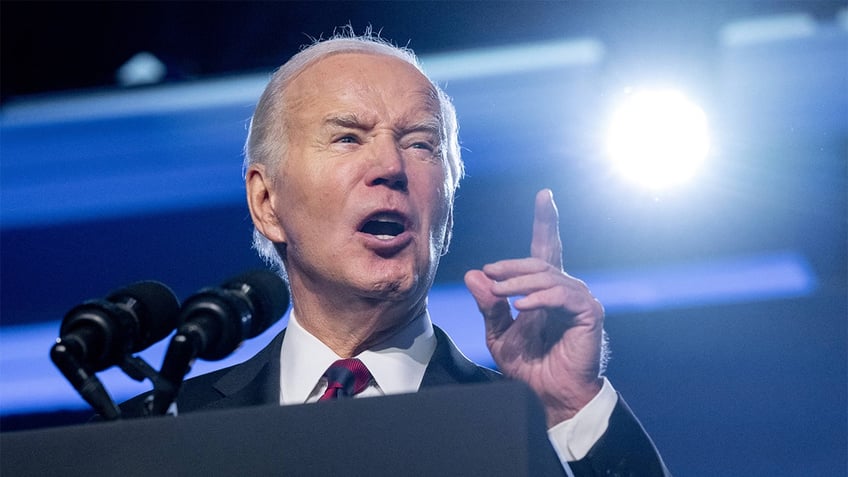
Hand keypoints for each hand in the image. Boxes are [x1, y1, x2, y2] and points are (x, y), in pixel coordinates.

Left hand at [465, 189, 605, 426]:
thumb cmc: (529, 367)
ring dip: (519, 282)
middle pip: (539, 261)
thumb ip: (489, 305)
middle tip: (490, 275)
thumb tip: (473, 274)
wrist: (548, 396)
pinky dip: (540, 298)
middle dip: (512, 266)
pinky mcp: (589, 314)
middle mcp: (565, 289)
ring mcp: (580, 300)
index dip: (545, 221)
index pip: (545, 248)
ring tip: (501, 294)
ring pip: (548, 276)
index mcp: (545, 290)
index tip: (544, 195)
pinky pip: (562, 295)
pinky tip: (523, 306)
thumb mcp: (499, 334)